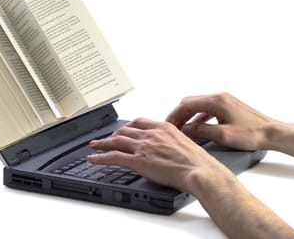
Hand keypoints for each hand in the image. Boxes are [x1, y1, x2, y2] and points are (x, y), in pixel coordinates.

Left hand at [88, 117, 230, 193]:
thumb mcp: (185, 142)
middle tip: (107, 138)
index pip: (139, 121)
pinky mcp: (138, 161)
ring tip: (94, 145)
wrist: (200, 171)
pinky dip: (100, 157)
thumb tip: (169, 147)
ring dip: (102, 143)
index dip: (128, 126)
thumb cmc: (198, 162)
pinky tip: (94, 159)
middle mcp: (151, 134)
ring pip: (116, 141)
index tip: (123, 129)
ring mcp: (143, 146)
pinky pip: (113, 157)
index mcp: (163, 127)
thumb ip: (172, 141)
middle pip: (125, 130)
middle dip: (113, 134)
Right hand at [166, 92, 276, 150]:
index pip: (186, 104)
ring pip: (198, 105)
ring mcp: (225, 101)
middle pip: (190, 102)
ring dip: (188, 116)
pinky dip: (198, 117)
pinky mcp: (229, 107)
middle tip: (171, 127)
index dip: (174, 115)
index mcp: (216, 100)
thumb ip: (201, 131)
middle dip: (179, 114)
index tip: (167, 125)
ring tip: (181, 128)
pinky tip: (196, 127)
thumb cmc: (253, 134)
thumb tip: (185, 130)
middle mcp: (219, 97)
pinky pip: (207, 109)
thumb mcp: (223, 135)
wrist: (273, 133)